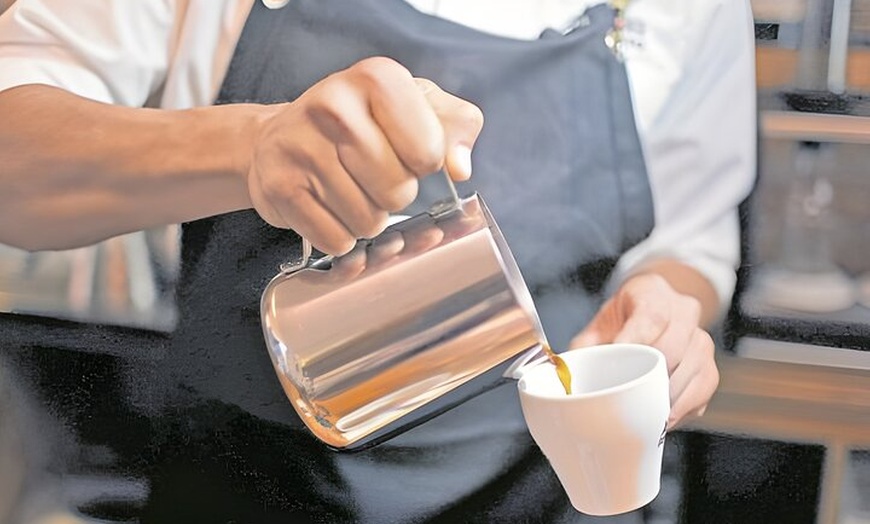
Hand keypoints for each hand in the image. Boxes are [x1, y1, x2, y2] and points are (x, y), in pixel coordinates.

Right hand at [245, 57, 483, 255]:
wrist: (277, 139)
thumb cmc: (358, 123)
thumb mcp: (415, 106)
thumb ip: (455, 126)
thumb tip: (459, 167)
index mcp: (376, 78)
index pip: (429, 151)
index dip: (425, 163)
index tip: (407, 153)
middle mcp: (333, 106)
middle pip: (397, 192)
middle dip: (395, 196)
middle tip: (375, 178)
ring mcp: (300, 148)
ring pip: (367, 222)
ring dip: (367, 219)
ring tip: (350, 192)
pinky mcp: (279, 188)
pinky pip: (335, 239)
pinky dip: (340, 236)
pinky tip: (328, 208)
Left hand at [570, 273, 718, 428]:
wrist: (655, 307)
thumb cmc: (625, 319)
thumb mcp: (602, 322)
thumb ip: (584, 346)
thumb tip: (564, 375)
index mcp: (653, 295)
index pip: (651, 317)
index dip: (636, 341)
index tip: (618, 362)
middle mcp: (685, 313)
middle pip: (676, 347)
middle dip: (654, 377)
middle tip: (632, 400)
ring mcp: (702, 339)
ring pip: (696, 371)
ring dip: (672, 397)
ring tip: (650, 417)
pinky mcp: (711, 365)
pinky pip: (704, 389)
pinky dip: (685, 407)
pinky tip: (666, 417)